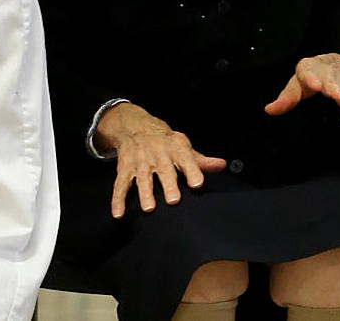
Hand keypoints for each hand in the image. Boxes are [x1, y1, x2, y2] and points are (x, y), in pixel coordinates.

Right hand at [95, 102, 225, 217]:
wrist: (134, 125)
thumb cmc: (165, 142)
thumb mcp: (183, 146)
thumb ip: (201, 160)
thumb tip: (222, 165)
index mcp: (175, 148)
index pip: (186, 158)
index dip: (192, 170)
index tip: (198, 184)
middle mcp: (157, 153)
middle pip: (164, 169)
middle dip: (168, 184)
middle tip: (174, 200)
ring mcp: (140, 161)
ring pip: (142, 177)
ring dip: (145, 192)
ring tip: (149, 208)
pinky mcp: (125, 167)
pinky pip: (120, 184)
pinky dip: (118, 198)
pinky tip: (118, 213)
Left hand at [264, 53, 339, 125]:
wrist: (339, 64)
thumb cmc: (312, 76)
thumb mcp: (297, 83)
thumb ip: (287, 97)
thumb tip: (269, 110)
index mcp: (310, 69)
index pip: (308, 72)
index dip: (311, 78)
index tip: (314, 85)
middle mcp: (328, 74)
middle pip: (332, 81)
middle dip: (336, 89)